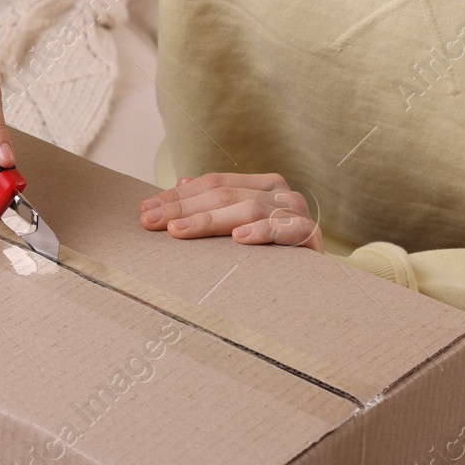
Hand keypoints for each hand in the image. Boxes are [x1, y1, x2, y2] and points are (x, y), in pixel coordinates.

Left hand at [139, 172, 322, 252]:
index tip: (144, 212)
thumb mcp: (238, 226)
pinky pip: (286, 229)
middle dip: (183, 208)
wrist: (319, 280)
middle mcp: (278, 192)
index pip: (212, 183)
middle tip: (153, 222)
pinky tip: (240, 239)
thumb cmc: (272, 253)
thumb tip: (180, 183)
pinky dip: (263, 232)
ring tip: (181, 230)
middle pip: (224, 194)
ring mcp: (296, 211)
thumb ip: (214, 205)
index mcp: (260, 184)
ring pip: (249, 208)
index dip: (176, 196)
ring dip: (211, 220)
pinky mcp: (311, 234)